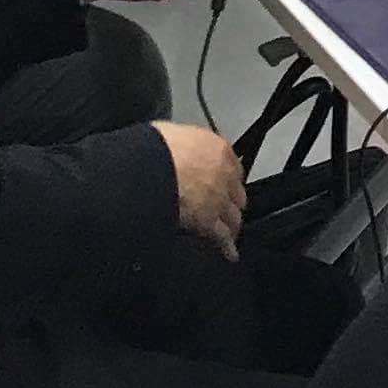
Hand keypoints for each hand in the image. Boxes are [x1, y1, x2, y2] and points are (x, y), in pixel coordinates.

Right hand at [157, 122, 246, 252]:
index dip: (227, 175)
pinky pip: (221, 237)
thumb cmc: (155, 147)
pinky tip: (229, 253)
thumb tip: (169, 146)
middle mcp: (223, 174)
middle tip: (228, 207)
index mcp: (216, 148)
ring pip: (233, 215)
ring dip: (232, 224)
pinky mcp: (208, 221)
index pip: (231, 163)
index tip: (225, 181)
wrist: (152, 168)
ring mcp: (218, 199)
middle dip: (232, 200)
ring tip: (230, 231)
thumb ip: (180, 143)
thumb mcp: (169, 134)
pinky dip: (226, 247)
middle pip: (236, 191)